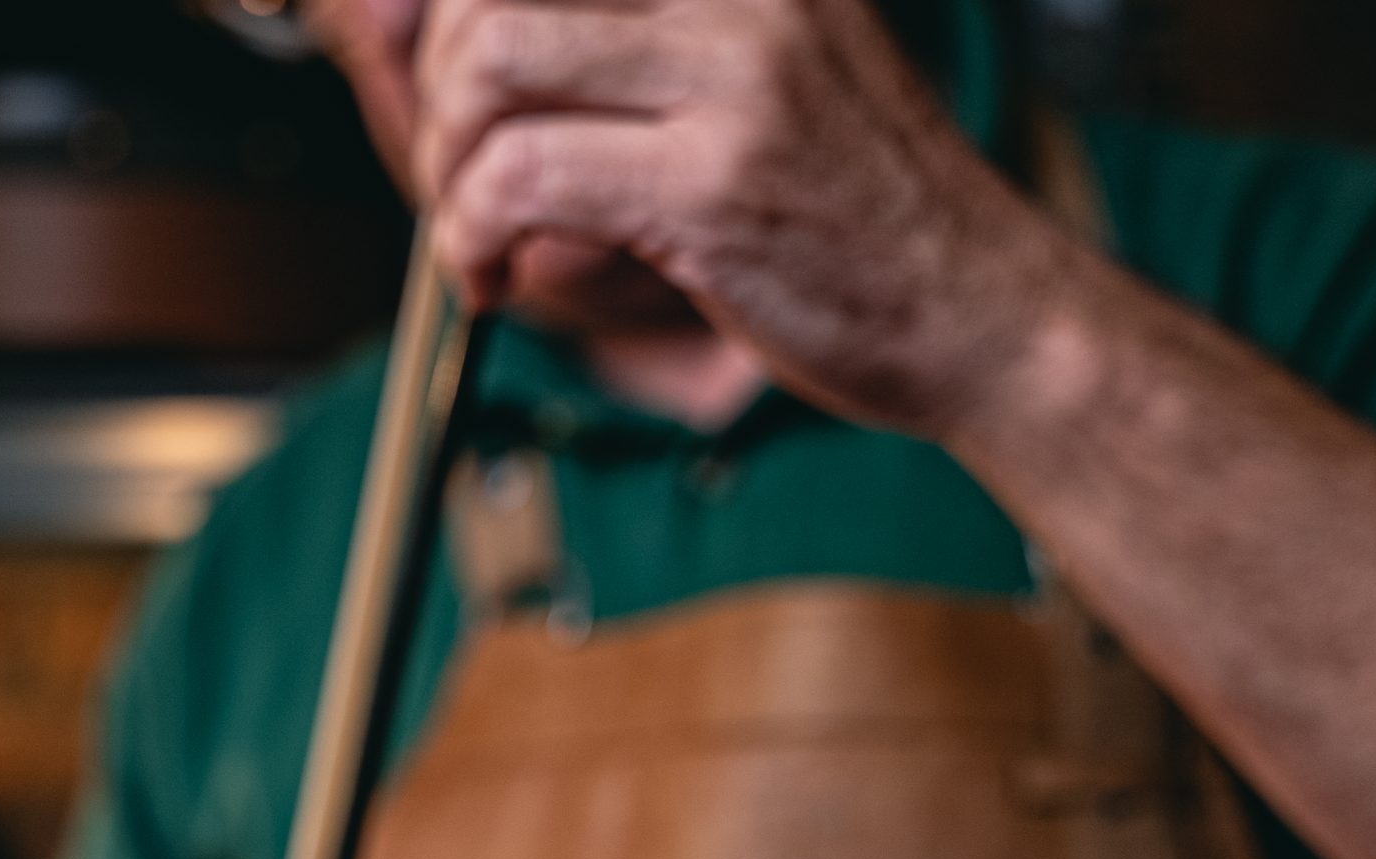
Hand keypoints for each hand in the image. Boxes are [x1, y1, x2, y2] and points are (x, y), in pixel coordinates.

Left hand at [413, 0, 1078, 434]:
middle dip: (433, 88)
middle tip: (454, 174)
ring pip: (489, 61)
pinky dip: (472, 237)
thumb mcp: (740, 77)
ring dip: (446, 165)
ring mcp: (735, 69)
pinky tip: (495, 275)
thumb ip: (602, 45)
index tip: (416, 68)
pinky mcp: (714, 182)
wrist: (984, 312)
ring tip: (476, 228)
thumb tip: (390, 20)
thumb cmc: (850, 209)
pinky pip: (519, 180)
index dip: (436, 14)